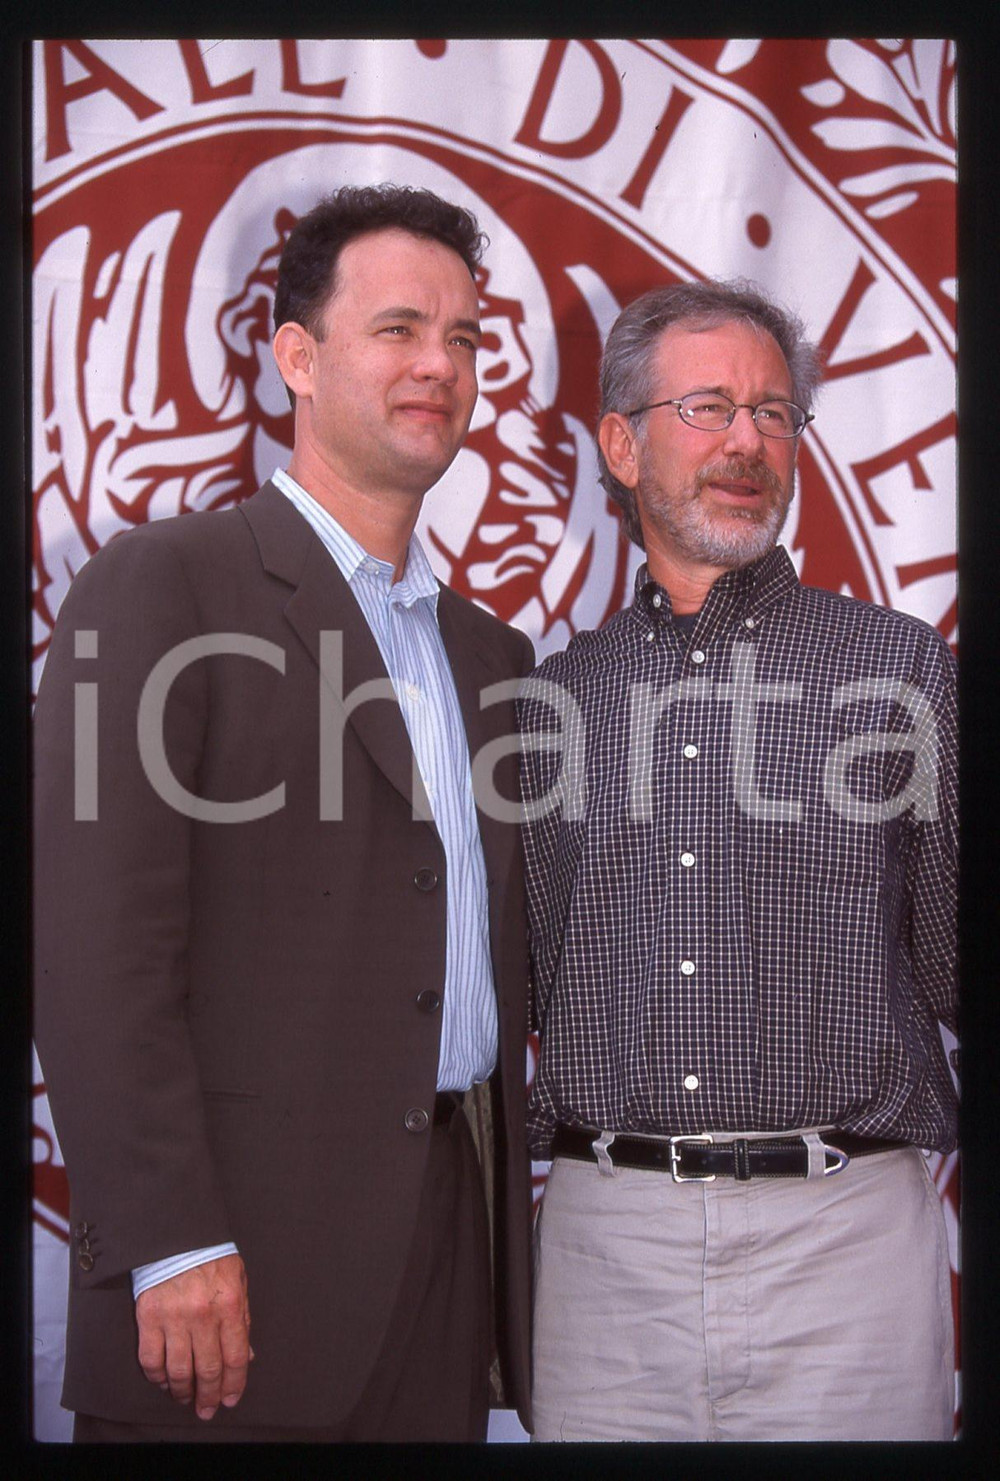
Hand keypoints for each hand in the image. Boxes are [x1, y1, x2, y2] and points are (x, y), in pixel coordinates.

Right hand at [135, 1253, 252, 1419]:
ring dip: (183, 1392)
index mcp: (229, 1305)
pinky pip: (150, 1359)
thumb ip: (242, 1319)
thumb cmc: (210, 1255)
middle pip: (207, 1369)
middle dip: (209, 1396)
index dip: (233, 1384)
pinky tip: (163, 1381)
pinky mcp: (148, 1317)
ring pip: (178, 1371)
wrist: (176, 1231)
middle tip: (207, 1410)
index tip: (230, 1399)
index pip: (235, 1357)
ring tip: (186, 1398)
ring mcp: (173, 1318)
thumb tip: (245, 1356)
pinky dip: (157, 1377)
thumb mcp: (238, 1280)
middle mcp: (202, 1315)